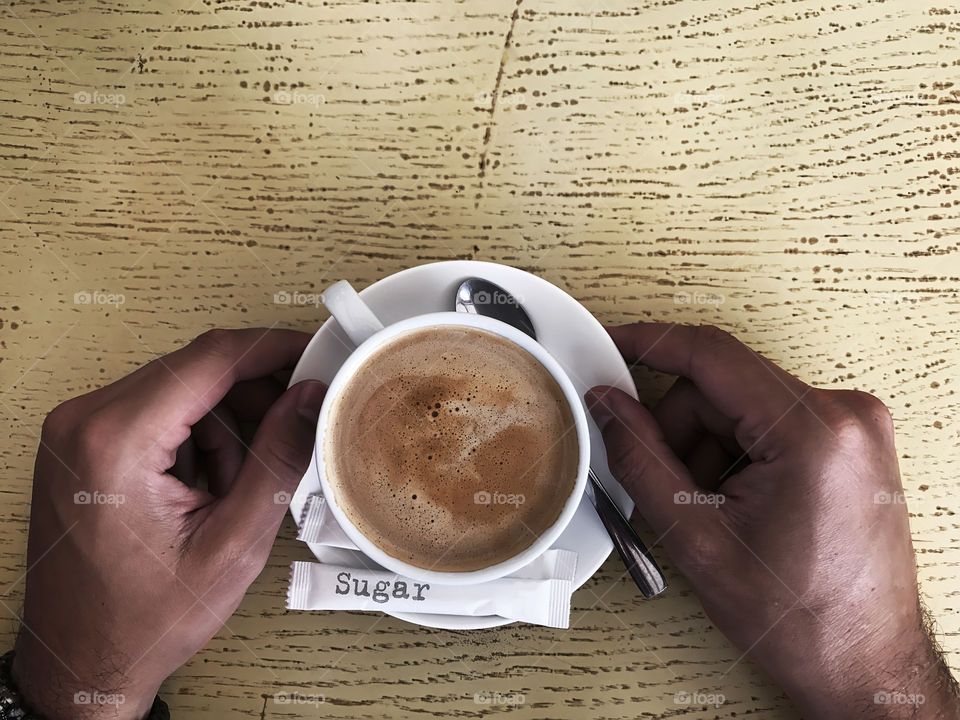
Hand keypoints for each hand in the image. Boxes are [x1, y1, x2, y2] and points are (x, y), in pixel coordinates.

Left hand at [12, 328, 325, 719]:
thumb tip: (309, 398)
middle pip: (195, 369)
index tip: (314, 353)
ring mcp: (77, 430)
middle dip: (252, 396)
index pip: (209, 359)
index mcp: (116, 440)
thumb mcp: (234, 543)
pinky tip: (206, 485)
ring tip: (235, 485)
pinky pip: (156, 411)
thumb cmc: (143, 619)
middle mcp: (84, 422)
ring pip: (179, 388)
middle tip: (292, 431)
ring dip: (223, 422)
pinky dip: (195, 436)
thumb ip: (278, 460)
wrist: (82, 663)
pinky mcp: (82, 443)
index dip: (273, 348)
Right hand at [587, 324, 958, 718]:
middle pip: (723, 387)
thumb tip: (610, 406)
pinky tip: (732, 503)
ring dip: (706, 448)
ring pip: (741, 406)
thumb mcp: (697, 540)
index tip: (613, 345)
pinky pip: (768, 422)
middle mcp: (844, 416)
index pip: (712, 356)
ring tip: (708, 510)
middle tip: (664, 485)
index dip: (651, 344)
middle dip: (678, 430)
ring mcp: (852, 427)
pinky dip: (735, 455)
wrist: (863, 664)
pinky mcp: (848, 442)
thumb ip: (641, 460)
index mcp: (813, 434)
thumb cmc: (802, 620)